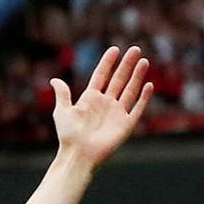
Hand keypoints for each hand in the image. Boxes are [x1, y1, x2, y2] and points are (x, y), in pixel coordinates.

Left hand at [50, 46, 152, 166]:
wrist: (78, 154)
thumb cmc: (68, 135)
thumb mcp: (62, 111)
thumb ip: (62, 95)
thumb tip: (54, 80)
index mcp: (90, 99)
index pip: (101, 76)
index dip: (108, 63)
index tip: (115, 49)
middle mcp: (105, 104)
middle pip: (118, 80)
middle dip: (127, 65)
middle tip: (135, 49)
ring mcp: (116, 113)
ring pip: (130, 90)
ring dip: (137, 76)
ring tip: (144, 61)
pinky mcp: (125, 124)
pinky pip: (137, 108)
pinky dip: (143, 97)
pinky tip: (148, 85)